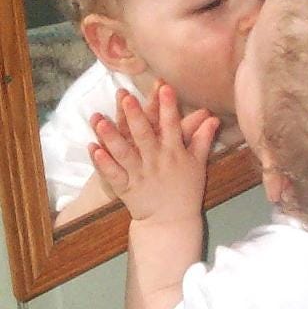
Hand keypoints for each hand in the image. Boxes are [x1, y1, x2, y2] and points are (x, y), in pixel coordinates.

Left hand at [89, 83, 218, 222]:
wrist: (172, 221)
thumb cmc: (186, 190)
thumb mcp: (198, 163)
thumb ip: (203, 138)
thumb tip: (213, 117)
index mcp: (174, 154)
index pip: (173, 127)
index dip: (168, 107)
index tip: (164, 87)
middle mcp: (156, 162)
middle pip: (144, 137)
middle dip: (135, 116)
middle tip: (126, 97)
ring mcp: (139, 175)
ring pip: (124, 154)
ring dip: (111, 137)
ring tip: (99, 120)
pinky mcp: (126, 188)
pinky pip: (113, 174)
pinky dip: (102, 163)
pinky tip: (92, 148)